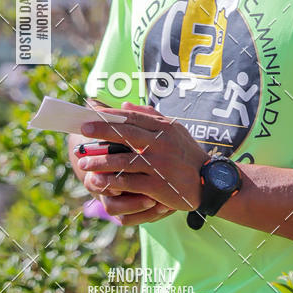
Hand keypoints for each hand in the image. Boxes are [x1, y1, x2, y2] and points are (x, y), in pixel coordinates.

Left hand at [78, 101, 207, 217]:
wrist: (210, 182)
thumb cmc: (188, 154)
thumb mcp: (175, 130)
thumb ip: (150, 116)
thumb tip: (124, 105)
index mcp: (165, 128)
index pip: (133, 117)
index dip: (111, 114)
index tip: (91, 111)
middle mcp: (162, 144)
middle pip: (127, 133)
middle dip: (102, 130)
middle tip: (82, 129)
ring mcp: (160, 165)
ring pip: (124, 160)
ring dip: (101, 161)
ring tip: (83, 163)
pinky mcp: (159, 186)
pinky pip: (130, 183)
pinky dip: (112, 182)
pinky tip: (98, 183)